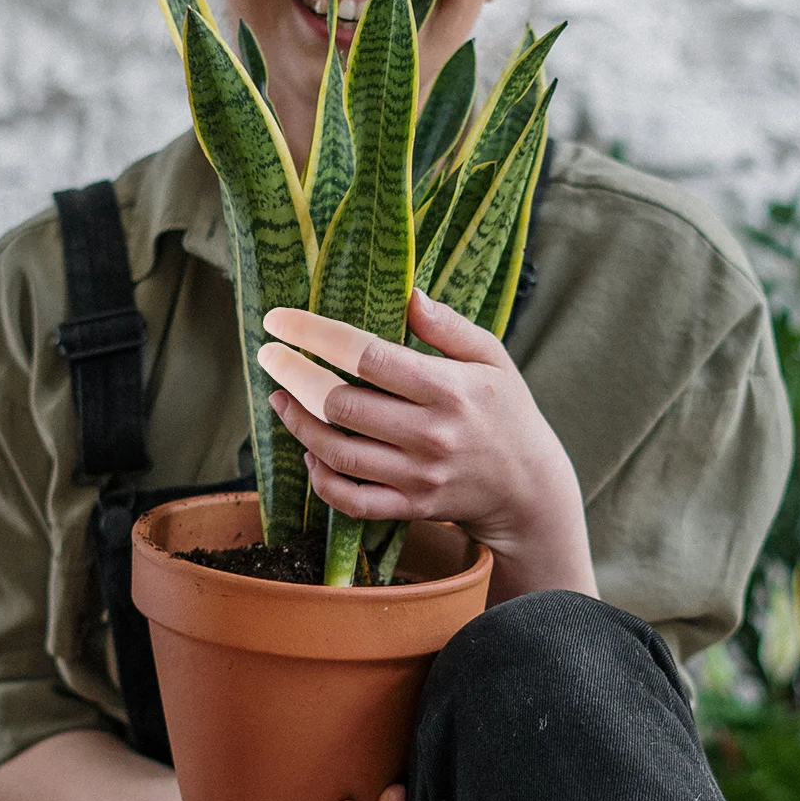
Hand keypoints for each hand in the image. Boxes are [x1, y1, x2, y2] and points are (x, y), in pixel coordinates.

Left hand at [267, 289, 597, 602]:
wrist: (529, 487)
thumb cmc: (505, 411)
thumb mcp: (491, 358)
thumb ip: (449, 326)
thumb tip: (408, 294)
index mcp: (448, 389)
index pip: (366, 357)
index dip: (314, 335)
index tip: (279, 321)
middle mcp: (430, 434)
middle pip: (340, 404)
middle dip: (293, 376)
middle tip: (270, 358)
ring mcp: (418, 476)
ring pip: (337, 452)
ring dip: (298, 424)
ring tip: (281, 400)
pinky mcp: (410, 506)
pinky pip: (351, 499)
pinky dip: (322, 478)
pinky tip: (311, 452)